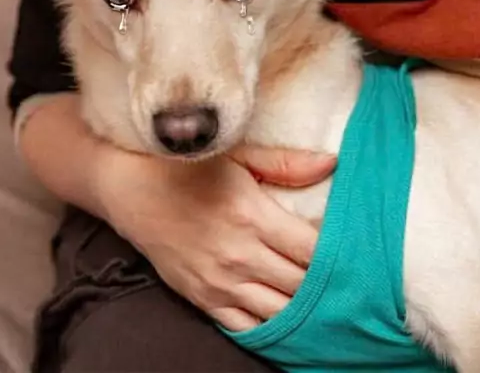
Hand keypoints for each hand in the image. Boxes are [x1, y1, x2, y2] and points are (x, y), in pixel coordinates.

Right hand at [94, 145, 334, 331]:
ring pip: (278, 311)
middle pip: (301, 284)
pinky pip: (244, 325)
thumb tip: (333, 164)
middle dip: (328, 283)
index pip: (313, 250)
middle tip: (347, 276)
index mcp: (253, 217)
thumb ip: (288, 163)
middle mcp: (238, 256)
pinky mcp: (200, 297)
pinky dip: (270, 325)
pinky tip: (289, 317)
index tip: (352, 248)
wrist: (127, 188)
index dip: (339, 253)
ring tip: (324, 298)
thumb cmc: (188, 166)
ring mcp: (218, 282)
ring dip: (304, 308)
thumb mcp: (239, 154)